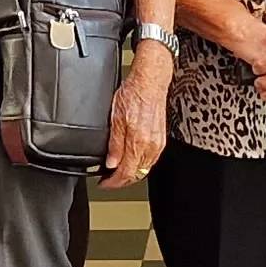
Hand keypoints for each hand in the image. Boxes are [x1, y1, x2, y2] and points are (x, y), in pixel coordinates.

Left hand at [102, 46, 173, 188]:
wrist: (150, 82)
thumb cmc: (134, 95)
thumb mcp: (116, 119)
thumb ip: (114, 144)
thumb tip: (110, 163)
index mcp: (138, 142)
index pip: (125, 173)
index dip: (113, 183)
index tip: (104, 183)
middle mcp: (150, 145)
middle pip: (136, 174)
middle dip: (122, 181)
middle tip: (109, 181)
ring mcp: (157, 143)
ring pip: (145, 169)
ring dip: (132, 174)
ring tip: (119, 173)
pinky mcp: (161, 139)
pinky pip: (151, 160)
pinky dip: (141, 165)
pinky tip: (134, 160)